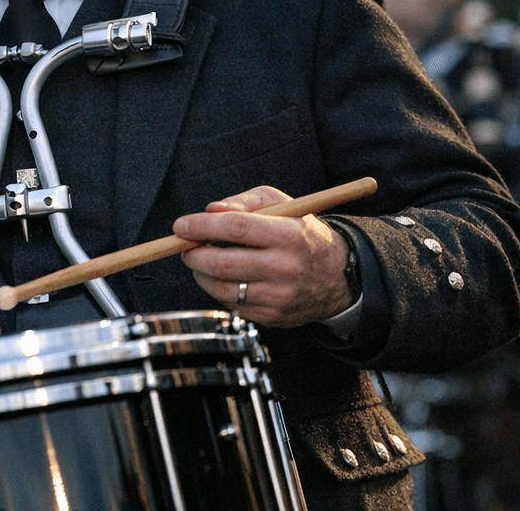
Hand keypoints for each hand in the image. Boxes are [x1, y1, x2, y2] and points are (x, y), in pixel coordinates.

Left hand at [173, 185, 354, 328]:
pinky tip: (223, 278)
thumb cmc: (302, 233)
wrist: (339, 275)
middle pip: (223, 263)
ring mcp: (280, 297)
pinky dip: (219, 291)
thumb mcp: (282, 204)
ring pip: (222, 289)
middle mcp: (286, 268)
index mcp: (289, 235)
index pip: (235, 228)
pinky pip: (233, 306)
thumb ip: (244, 202)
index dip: (202, 227)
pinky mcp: (274, 317)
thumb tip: (210, 209)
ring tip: (200, 261)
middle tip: (185, 246)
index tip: (181, 225)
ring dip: (201, 274)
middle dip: (193, 254)